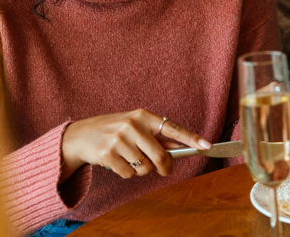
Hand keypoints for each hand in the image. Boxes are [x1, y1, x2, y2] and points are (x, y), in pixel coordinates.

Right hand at [60, 109, 210, 180]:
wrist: (82, 135)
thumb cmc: (115, 130)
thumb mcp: (135, 126)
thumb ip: (157, 136)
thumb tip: (182, 147)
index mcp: (142, 116)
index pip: (172, 128)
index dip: (191, 138)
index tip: (206, 146)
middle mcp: (132, 126)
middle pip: (161, 155)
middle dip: (166, 167)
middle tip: (166, 170)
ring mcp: (118, 140)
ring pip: (145, 167)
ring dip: (141, 169)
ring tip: (130, 158)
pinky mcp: (108, 154)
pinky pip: (129, 173)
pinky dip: (127, 172)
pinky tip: (118, 162)